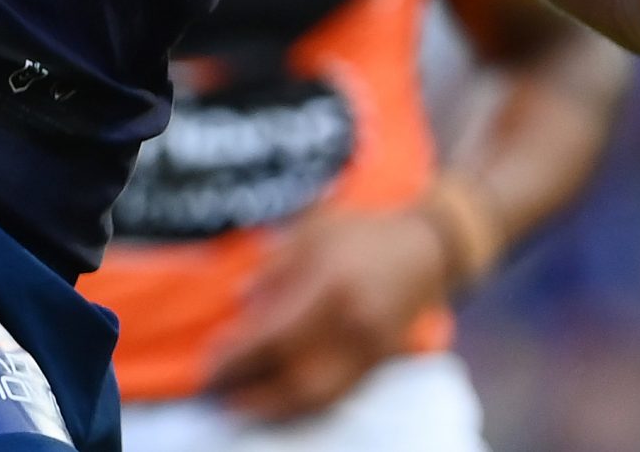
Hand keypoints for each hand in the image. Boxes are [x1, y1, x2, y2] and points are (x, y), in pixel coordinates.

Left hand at [207, 207, 448, 420]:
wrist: (430, 247)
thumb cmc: (365, 233)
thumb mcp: (315, 231)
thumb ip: (277, 265)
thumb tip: (242, 300)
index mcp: (330, 285)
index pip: (272, 336)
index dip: (236, 358)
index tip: (208, 365)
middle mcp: (351, 322)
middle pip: (291, 374)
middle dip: (248, 391)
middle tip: (216, 392)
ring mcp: (369, 345)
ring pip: (315, 394)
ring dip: (273, 407)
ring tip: (242, 405)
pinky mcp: (380, 360)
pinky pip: (337, 394)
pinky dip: (303, 404)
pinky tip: (280, 401)